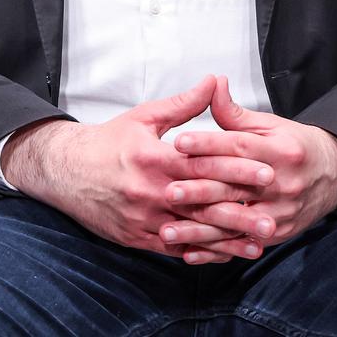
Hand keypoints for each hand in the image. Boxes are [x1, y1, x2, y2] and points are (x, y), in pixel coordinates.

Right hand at [0, 75, 275, 258]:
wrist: (65, 172)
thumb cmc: (108, 141)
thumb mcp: (145, 116)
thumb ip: (184, 104)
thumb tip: (215, 81)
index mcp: (154, 158)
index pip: (203, 165)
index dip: (237, 169)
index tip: (267, 172)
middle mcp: (149, 192)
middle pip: (202, 204)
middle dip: (239, 212)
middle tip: (271, 218)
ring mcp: (143, 219)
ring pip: (191, 233)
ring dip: (226, 240)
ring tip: (257, 245)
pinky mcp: (136, 238)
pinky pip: (174, 249)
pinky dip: (201, 252)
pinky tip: (225, 255)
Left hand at [159, 75, 336, 263]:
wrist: (333, 175)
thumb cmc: (295, 145)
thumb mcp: (270, 124)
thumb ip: (236, 113)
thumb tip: (213, 85)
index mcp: (281, 151)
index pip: (239, 148)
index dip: (208, 144)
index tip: (179, 143)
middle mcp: (283, 183)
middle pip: (235, 187)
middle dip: (199, 190)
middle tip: (168, 191)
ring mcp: (282, 212)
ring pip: (235, 222)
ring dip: (200, 229)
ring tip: (168, 229)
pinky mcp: (279, 234)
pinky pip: (242, 245)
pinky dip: (215, 251)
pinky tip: (189, 253)